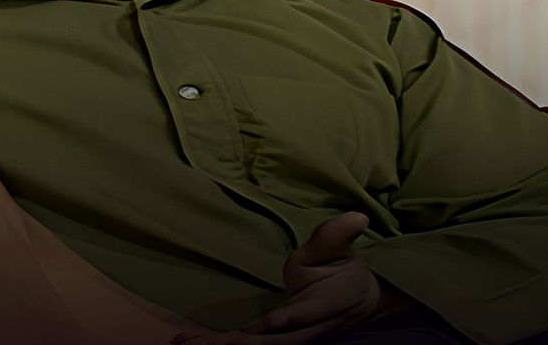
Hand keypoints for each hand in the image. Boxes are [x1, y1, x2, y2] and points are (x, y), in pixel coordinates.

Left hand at [170, 211, 380, 344]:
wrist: (359, 300)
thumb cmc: (342, 269)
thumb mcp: (340, 249)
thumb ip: (337, 235)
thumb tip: (358, 216)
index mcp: (330, 303)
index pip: (307, 314)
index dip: (288, 320)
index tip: (265, 325)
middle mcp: (313, 327)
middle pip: (280, 342)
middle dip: (246, 344)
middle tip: (211, 343)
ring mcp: (297, 336)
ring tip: (188, 343)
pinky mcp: (280, 339)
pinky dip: (221, 344)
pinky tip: (192, 341)